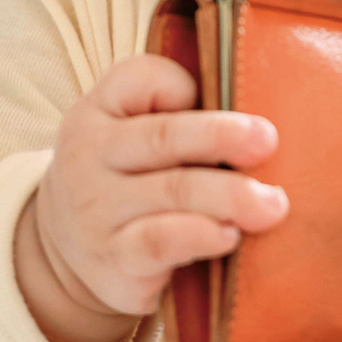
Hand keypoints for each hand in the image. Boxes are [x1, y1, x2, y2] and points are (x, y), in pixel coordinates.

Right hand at [16, 54, 289, 341]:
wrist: (70, 250)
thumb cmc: (126, 172)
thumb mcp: (129, 129)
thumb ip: (175, 108)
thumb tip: (248, 121)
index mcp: (96, 112)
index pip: (140, 79)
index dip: (182, 83)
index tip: (226, 91)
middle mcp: (87, 158)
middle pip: (163, 137)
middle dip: (222, 136)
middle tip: (269, 141)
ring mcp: (97, 212)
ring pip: (171, 192)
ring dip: (229, 195)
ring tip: (271, 204)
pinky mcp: (115, 262)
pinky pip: (162, 243)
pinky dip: (202, 236)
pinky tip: (231, 235)